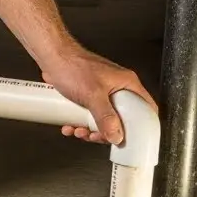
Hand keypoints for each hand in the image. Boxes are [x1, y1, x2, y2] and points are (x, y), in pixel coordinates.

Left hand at [42, 47, 157, 144]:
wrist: (51, 58)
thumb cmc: (73, 66)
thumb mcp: (93, 96)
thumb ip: (106, 117)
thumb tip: (116, 136)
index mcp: (126, 83)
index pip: (145, 107)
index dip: (143, 125)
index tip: (133, 138)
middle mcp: (117, 88)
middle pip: (121, 118)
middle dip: (107, 131)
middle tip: (97, 136)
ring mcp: (102, 93)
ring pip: (103, 119)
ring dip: (90, 130)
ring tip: (79, 131)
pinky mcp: (88, 96)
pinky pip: (88, 116)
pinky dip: (79, 124)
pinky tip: (70, 126)